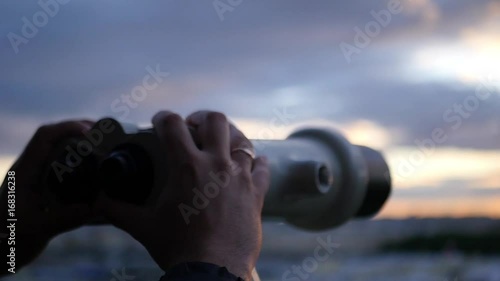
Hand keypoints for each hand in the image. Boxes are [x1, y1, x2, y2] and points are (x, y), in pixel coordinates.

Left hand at [0, 120, 93, 273]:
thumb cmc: (9, 240)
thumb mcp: (38, 230)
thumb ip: (65, 218)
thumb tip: (98, 206)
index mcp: (24, 172)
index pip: (44, 137)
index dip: (68, 128)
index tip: (91, 132)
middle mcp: (28, 169)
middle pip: (52, 137)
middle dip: (78, 130)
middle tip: (104, 134)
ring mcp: (33, 177)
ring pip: (56, 148)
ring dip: (78, 142)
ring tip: (102, 145)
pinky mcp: (39, 187)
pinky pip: (59, 163)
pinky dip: (77, 159)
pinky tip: (92, 168)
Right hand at [97, 110, 269, 279]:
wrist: (213, 272)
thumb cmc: (177, 249)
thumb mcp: (143, 227)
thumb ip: (118, 210)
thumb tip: (98, 201)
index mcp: (186, 166)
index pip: (172, 125)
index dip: (162, 118)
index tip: (159, 122)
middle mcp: (216, 164)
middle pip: (216, 121)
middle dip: (202, 117)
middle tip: (193, 126)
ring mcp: (240, 178)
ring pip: (242, 140)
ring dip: (231, 136)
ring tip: (221, 142)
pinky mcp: (256, 194)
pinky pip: (262, 169)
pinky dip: (258, 163)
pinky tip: (254, 163)